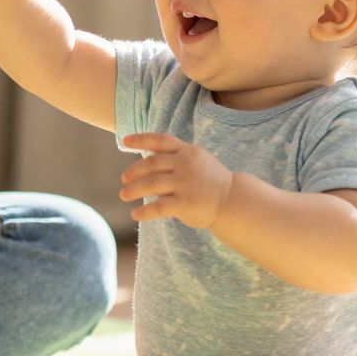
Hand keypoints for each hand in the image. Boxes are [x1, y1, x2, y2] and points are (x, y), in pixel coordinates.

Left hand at [119, 133, 233, 227]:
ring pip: (150, 185)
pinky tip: (135, 215)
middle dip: (133, 171)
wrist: (232, 200)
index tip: (125, 142)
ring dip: (133, 190)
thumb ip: (175, 156)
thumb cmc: (210, 181)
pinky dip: (144, 212)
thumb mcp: (197, 159)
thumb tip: (147, 156)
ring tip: (124, 195)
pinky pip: (158, 207)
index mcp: (187, 151)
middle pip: (150, 164)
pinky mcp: (185, 203)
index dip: (141, 139)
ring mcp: (185, 184)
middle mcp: (185, 165)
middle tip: (123, 180)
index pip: (160, 140)